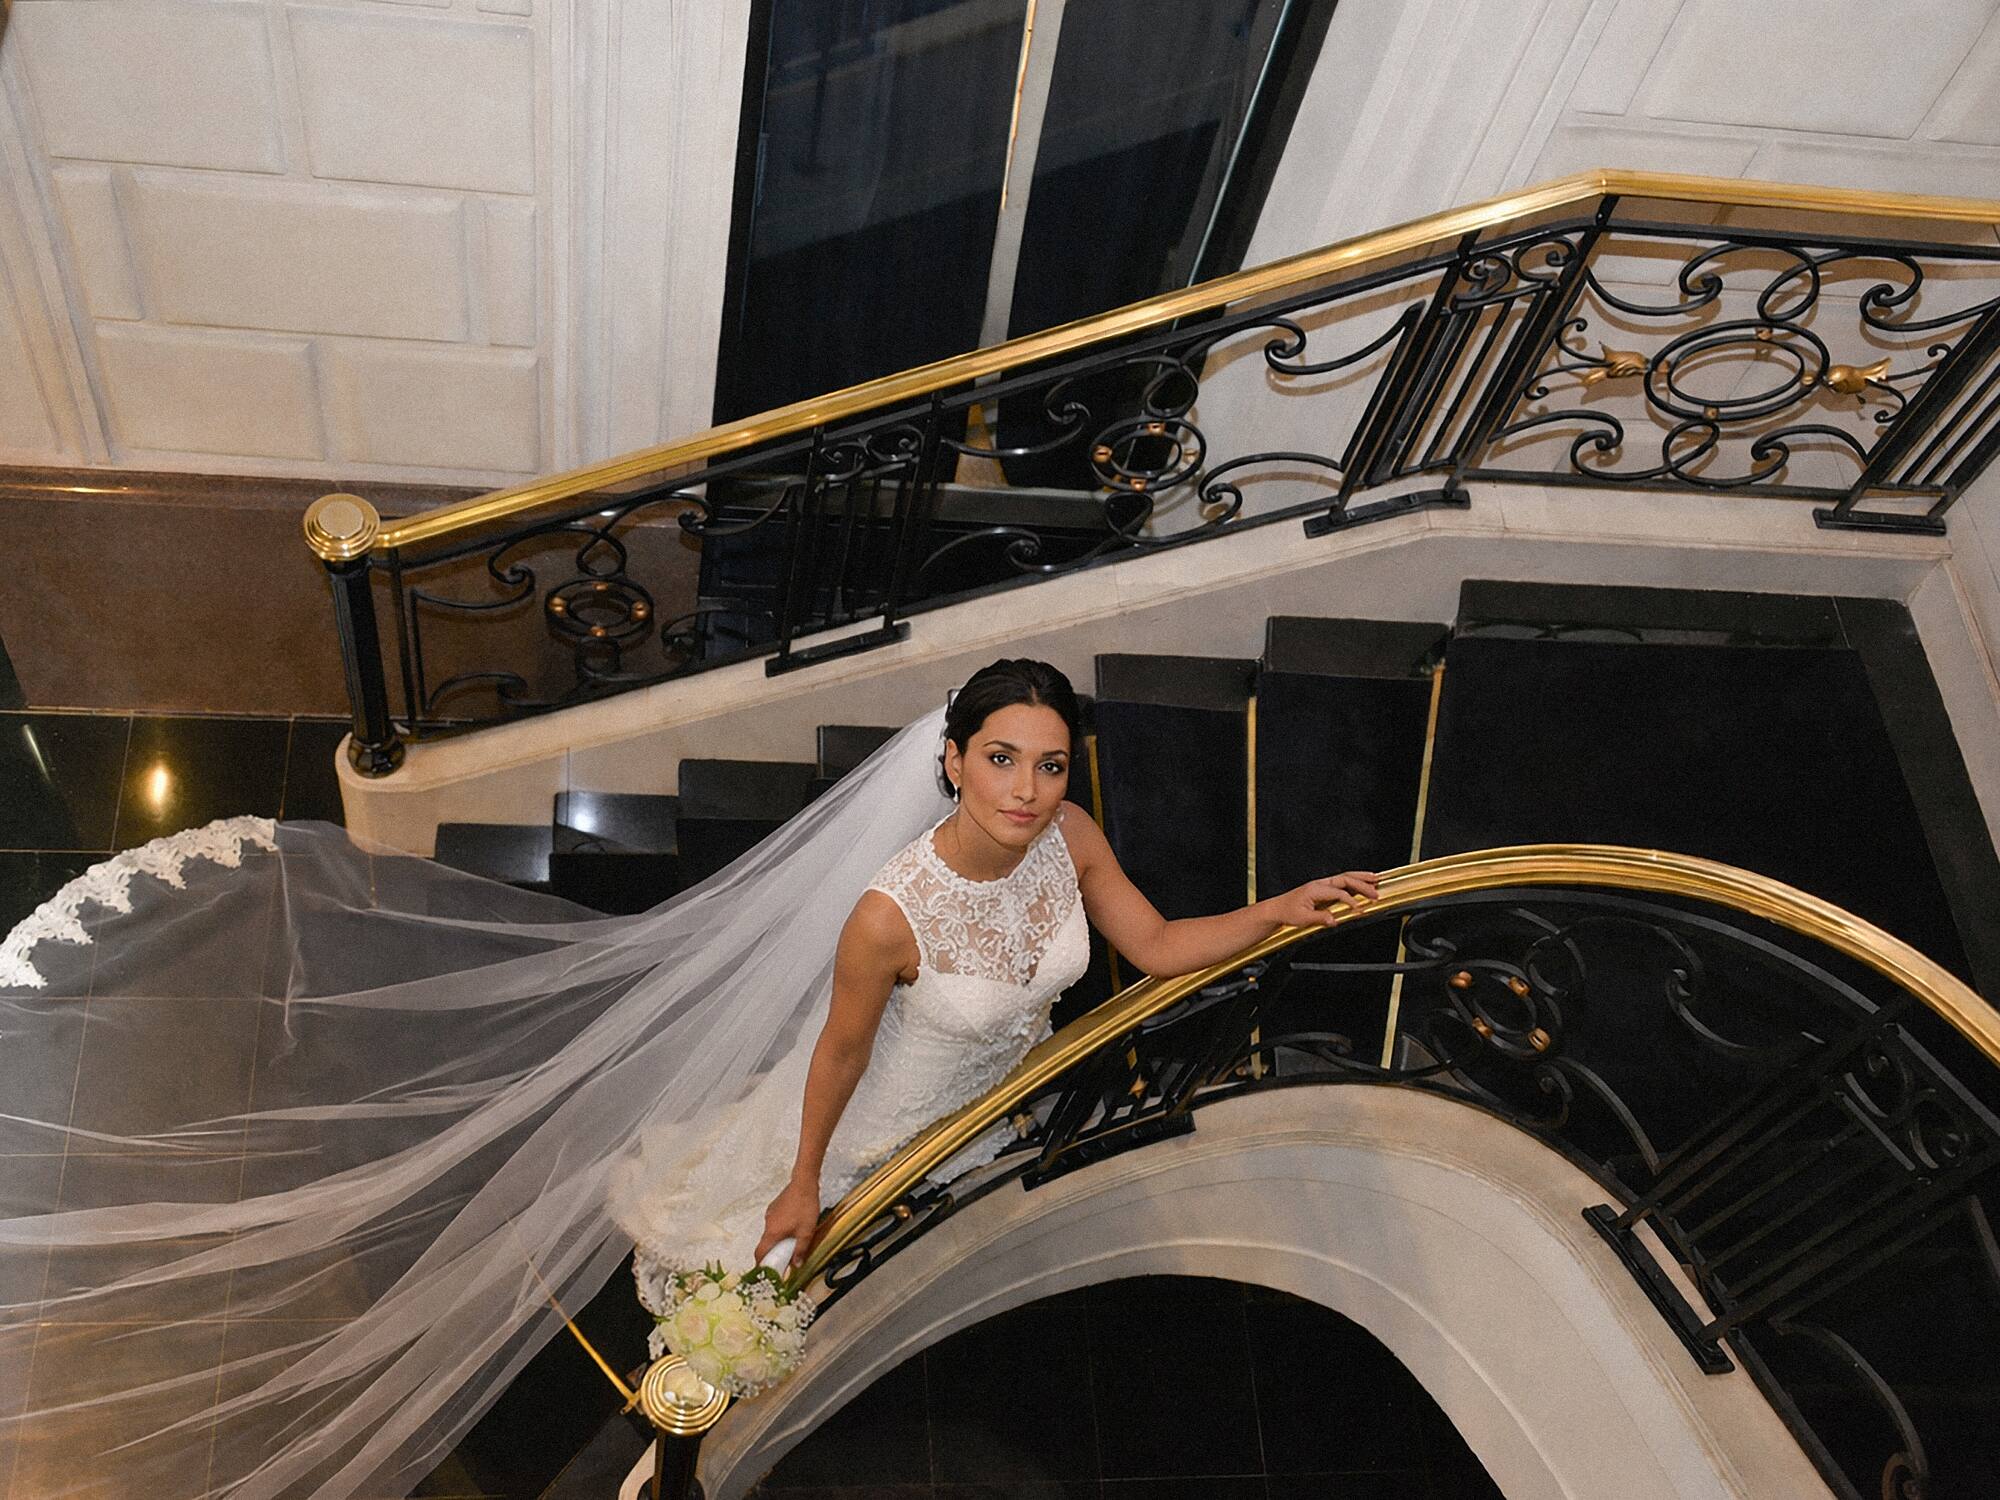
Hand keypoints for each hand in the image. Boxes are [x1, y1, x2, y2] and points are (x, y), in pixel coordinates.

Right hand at [755, 1177, 820, 1270]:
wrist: (804, 1184)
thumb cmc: (805, 1206)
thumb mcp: (807, 1232)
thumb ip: (800, 1250)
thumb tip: (796, 1264)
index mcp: (773, 1233)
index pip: (760, 1253)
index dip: (761, 1264)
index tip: (764, 1271)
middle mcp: (768, 1224)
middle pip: (766, 1244)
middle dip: (774, 1252)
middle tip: (784, 1258)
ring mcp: (771, 1215)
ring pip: (771, 1233)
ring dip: (779, 1239)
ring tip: (793, 1240)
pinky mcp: (775, 1208)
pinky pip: (775, 1223)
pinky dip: (781, 1229)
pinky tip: (794, 1226)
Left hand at [1263, 871, 1378, 927]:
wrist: (1277, 909)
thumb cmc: (1287, 912)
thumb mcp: (1302, 918)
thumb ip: (1320, 918)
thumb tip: (1334, 920)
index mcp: (1315, 889)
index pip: (1338, 892)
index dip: (1351, 901)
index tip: (1359, 909)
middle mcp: (1320, 884)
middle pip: (1345, 879)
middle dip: (1362, 884)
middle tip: (1376, 892)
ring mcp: (1322, 885)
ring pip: (1345, 877)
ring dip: (1361, 878)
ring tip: (1376, 879)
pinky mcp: (1324, 889)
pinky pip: (1342, 883)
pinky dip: (1354, 882)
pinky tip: (1363, 885)